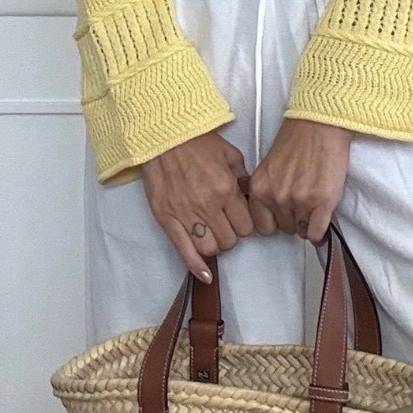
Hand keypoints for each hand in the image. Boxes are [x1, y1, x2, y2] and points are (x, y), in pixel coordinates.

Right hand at [141, 130, 254, 282]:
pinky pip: (184, 250)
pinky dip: (196, 266)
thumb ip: (243, 179)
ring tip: (212, 233)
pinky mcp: (166, 219)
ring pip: (210, 248)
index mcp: (226, 189)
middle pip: (230, 241)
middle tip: (226, 224)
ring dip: (215, 245)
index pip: (247, 226)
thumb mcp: (231, 155)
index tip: (241, 219)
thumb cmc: (197, 142)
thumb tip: (249, 198)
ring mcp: (185, 214)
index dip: (246, 225)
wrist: (163, 136)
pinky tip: (205, 275)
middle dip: (232, 235)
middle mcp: (207, 205)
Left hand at [247, 118, 351, 244]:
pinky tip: (322, 219)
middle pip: (284, 229)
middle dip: (292, 219)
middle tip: (301, 202)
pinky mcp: (322, 202)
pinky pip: (317, 233)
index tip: (282, 214)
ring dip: (308, 221)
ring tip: (313, 202)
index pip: (262, 227)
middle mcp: (277, 197)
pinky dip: (320, 231)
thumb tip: (272, 217)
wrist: (319, 125)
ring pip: (302, 231)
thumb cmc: (296, 142)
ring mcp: (300, 201)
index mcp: (260, 189)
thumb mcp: (269, 168)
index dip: (274, 221)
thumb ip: (267, 192)